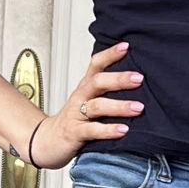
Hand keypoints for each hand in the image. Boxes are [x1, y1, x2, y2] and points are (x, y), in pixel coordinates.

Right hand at [26, 43, 144, 169]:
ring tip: (138, 108)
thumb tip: (139, 81)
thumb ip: (108, 90)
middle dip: (119, 79)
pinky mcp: (75, 133)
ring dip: (119, 106)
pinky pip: (92, 130)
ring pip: (97, 106)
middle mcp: (81, 96)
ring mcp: (77, 114)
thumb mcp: (89, 100)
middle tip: (139, 78)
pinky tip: (123, 130)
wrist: (49, 141)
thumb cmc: (76, 119)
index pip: (96, 64)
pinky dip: (108, 130)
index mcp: (86, 86)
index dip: (110, 54)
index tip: (126, 46)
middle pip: (98, 82)